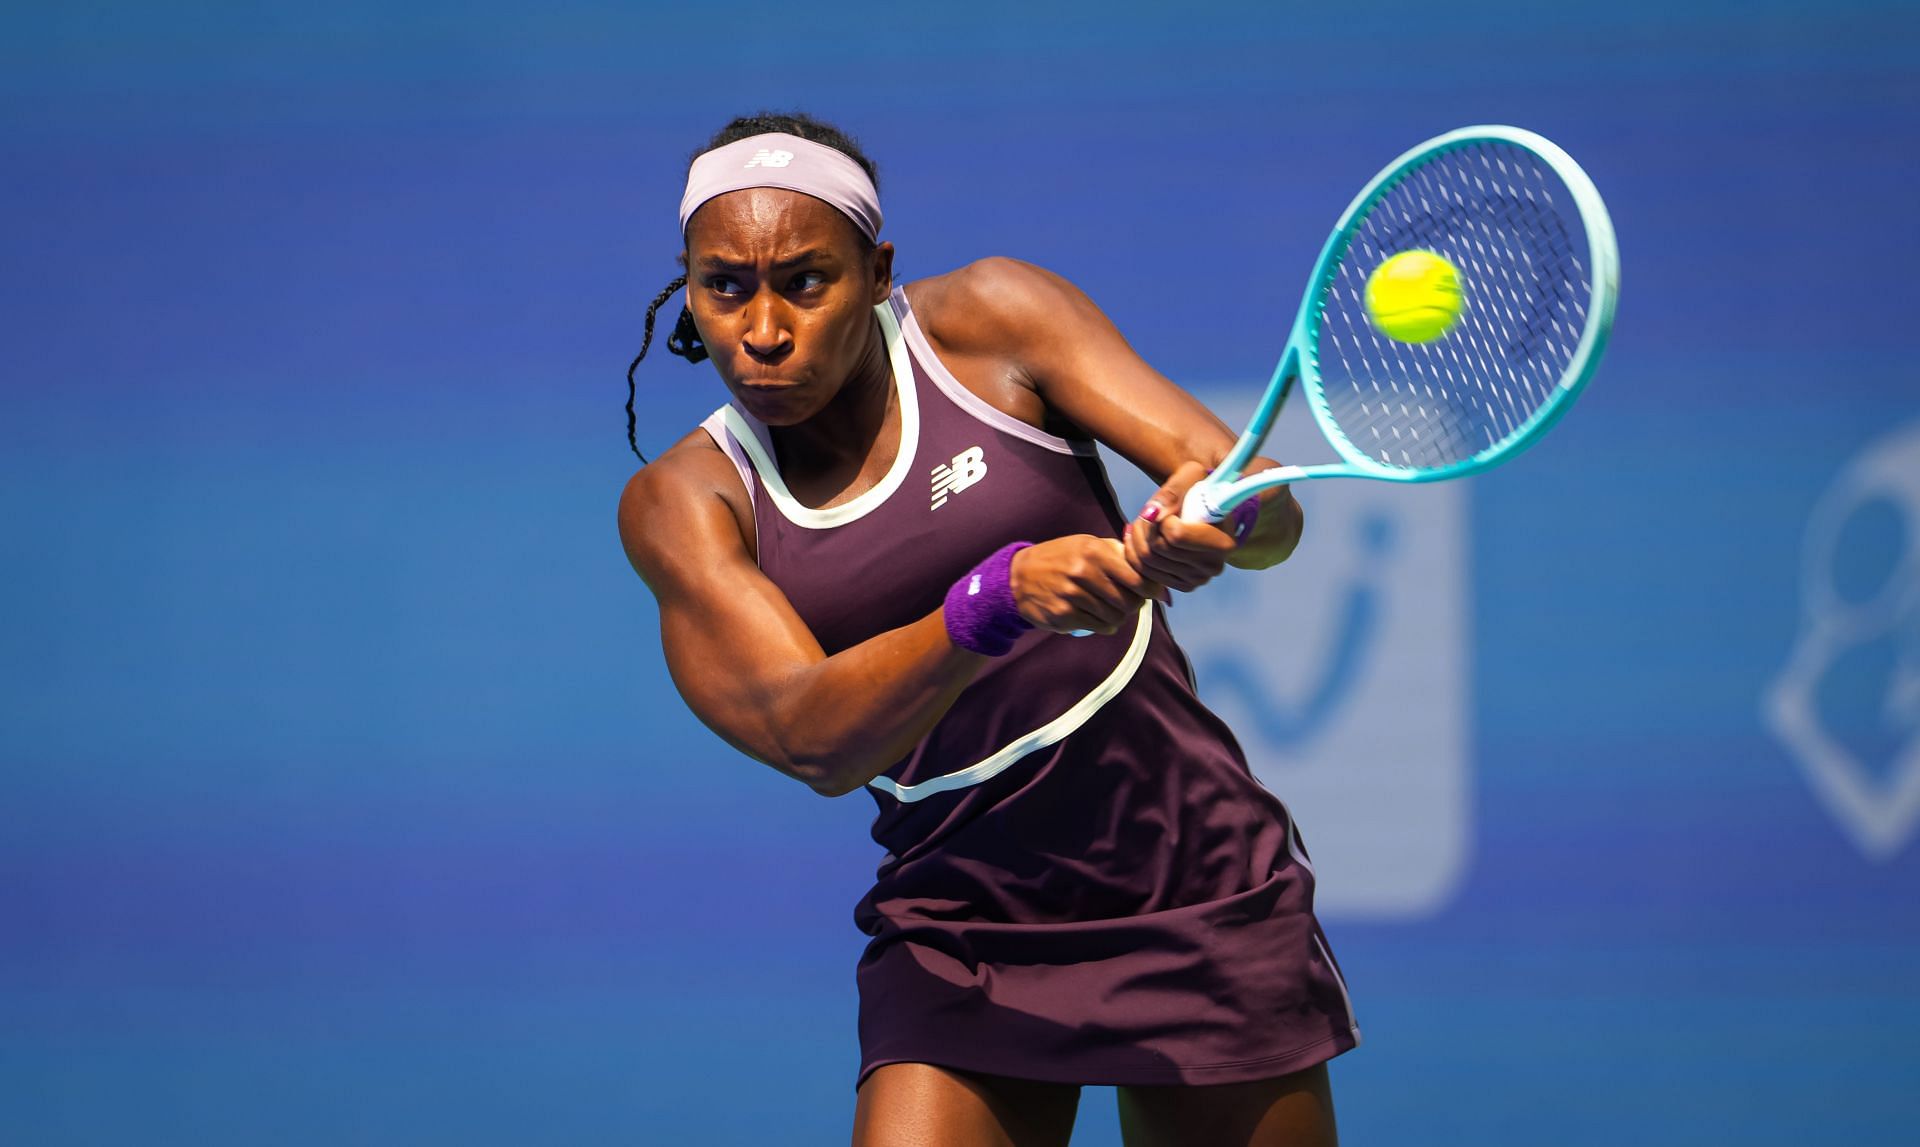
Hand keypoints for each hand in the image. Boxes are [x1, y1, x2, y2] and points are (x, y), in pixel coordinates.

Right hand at [1010, 535, 1167, 634]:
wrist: (1018, 577)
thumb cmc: (1059, 558)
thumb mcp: (1085, 544)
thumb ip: (1116, 551)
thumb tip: (1149, 563)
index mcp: (1093, 551)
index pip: (1136, 577)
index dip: (1151, 589)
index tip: (1155, 593)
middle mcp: (1083, 572)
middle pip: (1128, 600)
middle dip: (1135, 604)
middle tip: (1131, 603)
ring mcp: (1072, 595)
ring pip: (1115, 616)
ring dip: (1119, 616)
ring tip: (1113, 610)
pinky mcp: (1063, 615)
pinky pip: (1099, 627)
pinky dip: (1105, 626)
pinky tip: (1100, 618)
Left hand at [1124, 462, 1236, 592]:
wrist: (1202, 508)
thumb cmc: (1197, 489)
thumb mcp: (1189, 477)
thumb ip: (1171, 492)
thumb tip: (1152, 514)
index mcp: (1223, 542)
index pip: (1176, 536)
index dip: (1163, 519)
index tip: (1168, 509)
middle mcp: (1213, 566)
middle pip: (1159, 550)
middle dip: (1143, 527)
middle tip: (1147, 513)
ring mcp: (1198, 579)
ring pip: (1148, 562)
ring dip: (1136, 538)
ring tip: (1142, 522)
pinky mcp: (1182, 585)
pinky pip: (1145, 573)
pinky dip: (1135, 553)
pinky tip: (1140, 537)